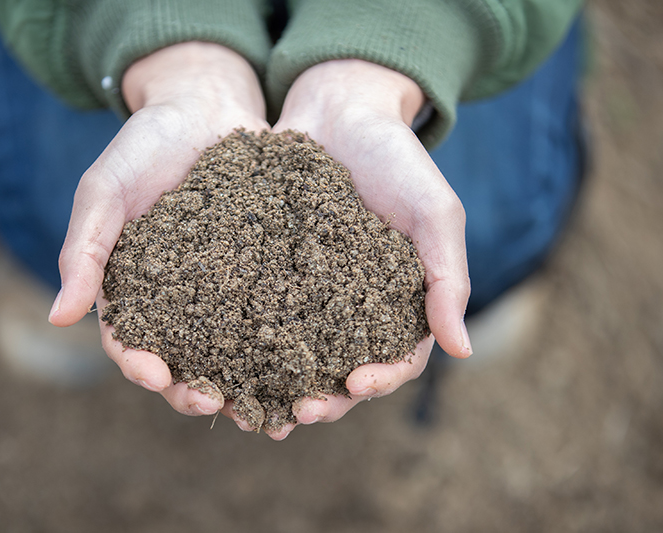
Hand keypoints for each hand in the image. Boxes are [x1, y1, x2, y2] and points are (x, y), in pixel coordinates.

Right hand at [48, 42, 268, 419]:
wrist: (204, 106)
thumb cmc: (143, 145)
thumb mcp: (105, 190)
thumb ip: (85, 251)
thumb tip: (57, 318)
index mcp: (133, 289)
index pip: (129, 341)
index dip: (139, 364)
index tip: (153, 375)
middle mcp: (180, 300)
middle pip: (184, 361)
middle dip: (194, 389)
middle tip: (213, 404)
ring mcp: (226, 289)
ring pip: (234, 351)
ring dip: (246, 384)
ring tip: (265, 410)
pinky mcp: (266, 272)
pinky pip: (278, 313)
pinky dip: (289, 343)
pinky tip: (308, 363)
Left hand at [266, 59, 471, 438]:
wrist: (340, 110)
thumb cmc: (397, 158)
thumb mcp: (433, 213)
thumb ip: (447, 279)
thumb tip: (461, 352)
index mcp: (400, 302)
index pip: (398, 358)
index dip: (380, 380)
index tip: (356, 385)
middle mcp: (354, 309)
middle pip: (342, 373)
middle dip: (324, 400)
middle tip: (299, 415)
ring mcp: (309, 294)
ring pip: (295, 357)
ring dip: (278, 389)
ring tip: (254, 411)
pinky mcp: (269, 273)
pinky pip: (255, 316)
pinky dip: (242, 345)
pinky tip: (220, 363)